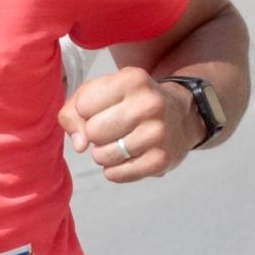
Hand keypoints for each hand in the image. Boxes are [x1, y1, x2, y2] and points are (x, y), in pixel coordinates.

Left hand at [57, 67, 196, 182]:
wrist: (181, 115)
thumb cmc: (130, 101)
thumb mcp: (101, 90)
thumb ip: (73, 110)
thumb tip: (79, 145)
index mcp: (132, 79)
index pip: (83, 105)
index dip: (84, 112)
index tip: (99, 110)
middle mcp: (149, 105)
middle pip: (93, 132)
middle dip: (93, 134)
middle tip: (109, 129)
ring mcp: (158, 134)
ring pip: (102, 156)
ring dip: (102, 154)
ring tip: (118, 143)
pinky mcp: (161, 161)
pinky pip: (116, 174)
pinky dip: (113, 170)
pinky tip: (126, 157)